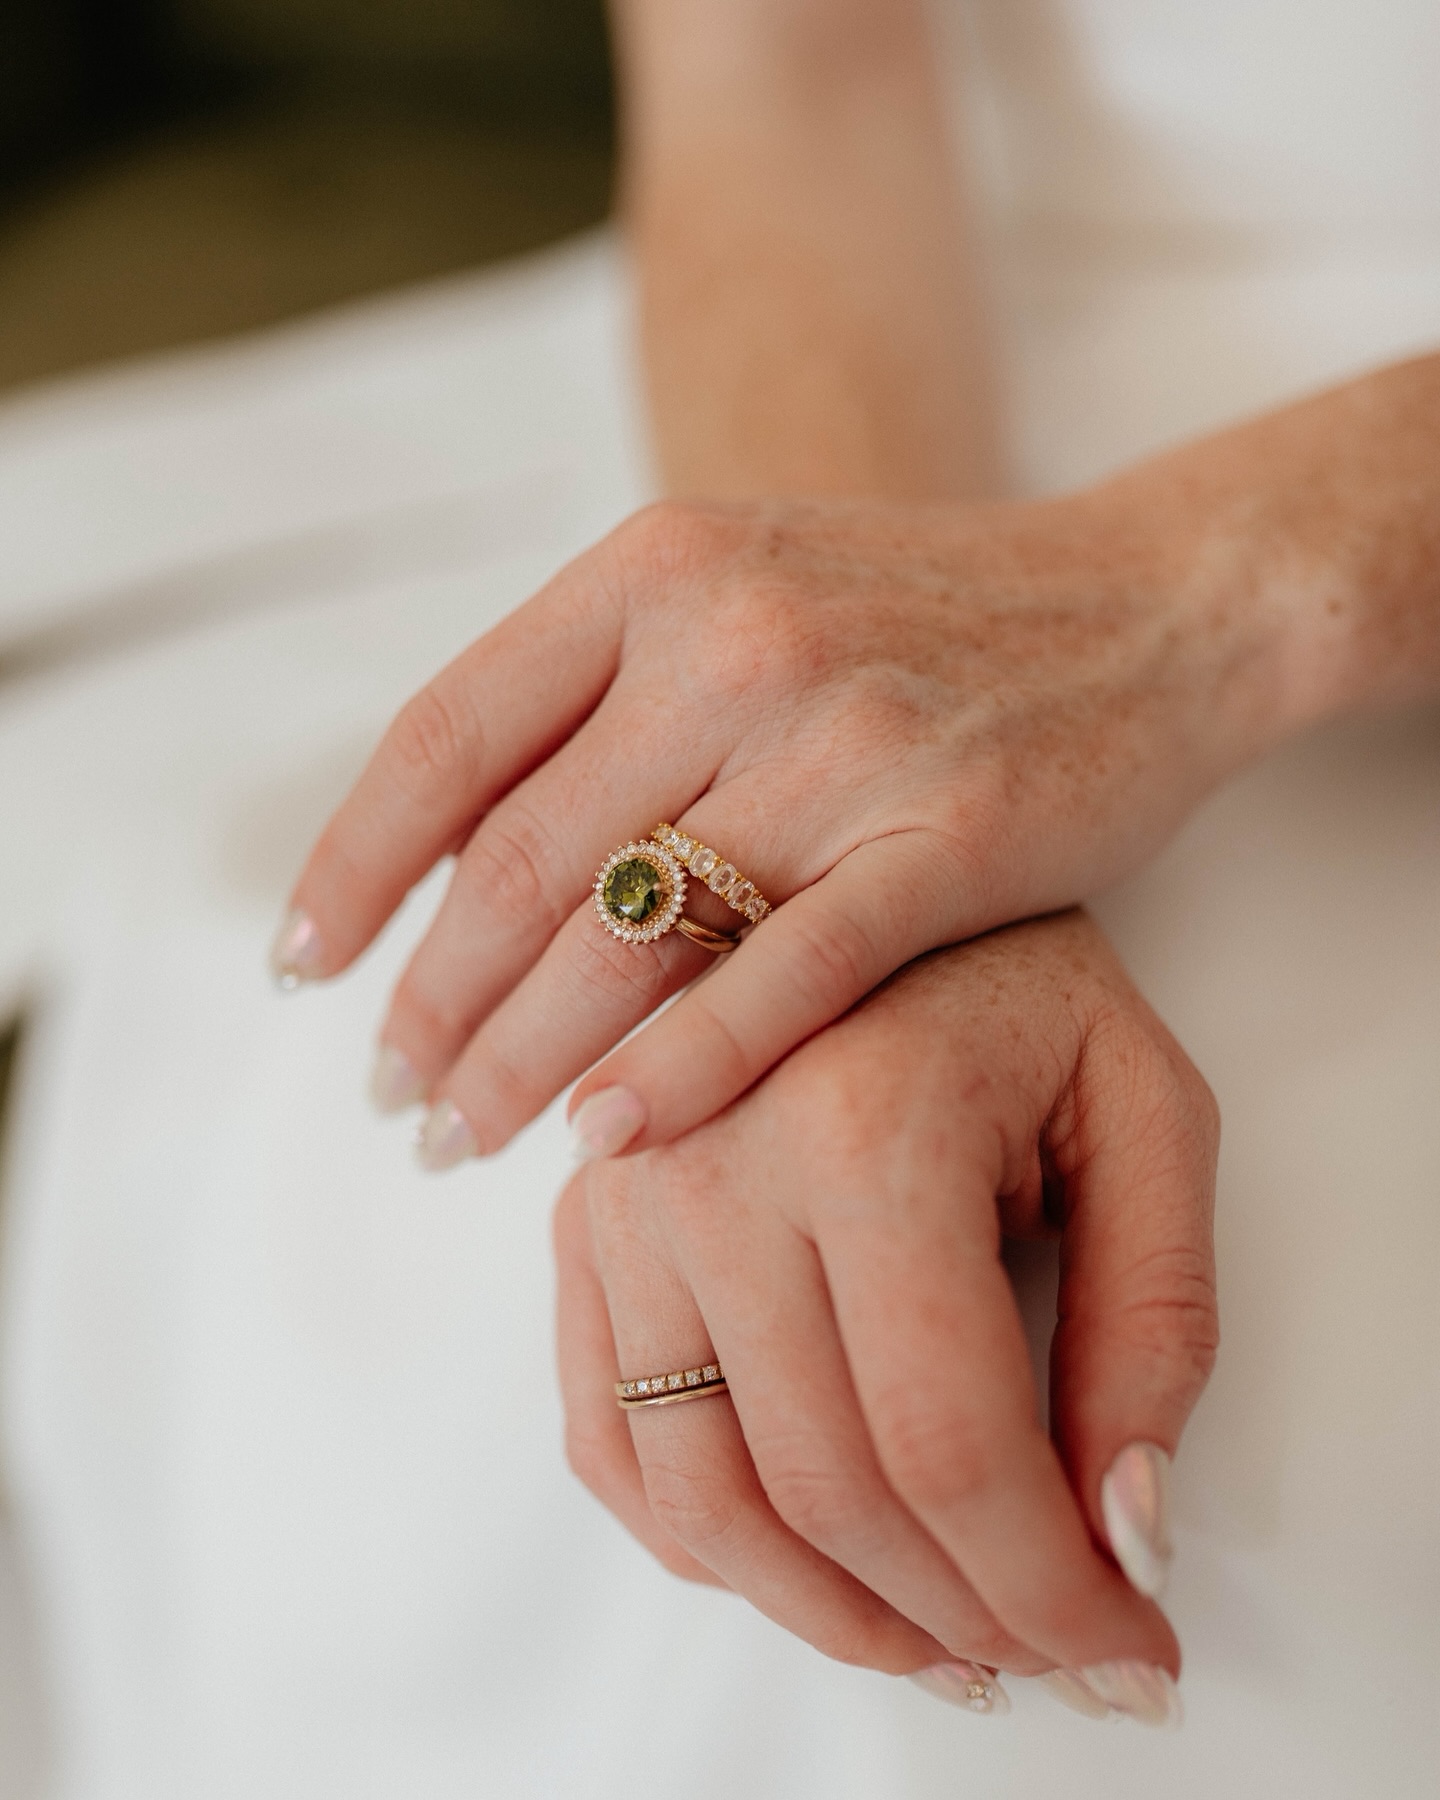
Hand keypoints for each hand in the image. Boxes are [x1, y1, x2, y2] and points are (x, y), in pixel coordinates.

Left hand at [276, 357, 1437, 1161]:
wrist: (1147, 598)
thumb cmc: (922, 618)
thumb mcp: (742, 589)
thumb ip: (599, 696)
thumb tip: (439, 856)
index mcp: (658, 569)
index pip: (450, 733)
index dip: (357, 864)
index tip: (302, 969)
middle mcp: (736, 638)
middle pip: (526, 859)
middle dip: (434, 1000)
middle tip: (391, 1099)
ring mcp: (846, 738)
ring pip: (634, 932)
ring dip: (521, 1056)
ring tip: (460, 1139)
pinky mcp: (954, 837)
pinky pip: (787, 976)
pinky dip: (681, 1067)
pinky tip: (607, 1138)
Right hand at [554, 911, 1217, 1721]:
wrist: (855, 858)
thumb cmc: (1014, 979)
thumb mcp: (1144, 1111)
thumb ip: (1157, 1321)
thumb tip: (1121, 1531)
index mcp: (866, 1125)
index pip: (945, 1441)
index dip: (1044, 1589)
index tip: (1121, 1651)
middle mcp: (710, 1164)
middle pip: (825, 1492)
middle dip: (960, 1619)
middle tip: (1050, 1653)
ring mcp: (623, 1198)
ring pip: (699, 1498)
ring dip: (828, 1615)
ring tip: (938, 1642)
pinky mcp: (582, 1221)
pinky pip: (606, 1438)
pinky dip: (703, 1541)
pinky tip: (799, 1560)